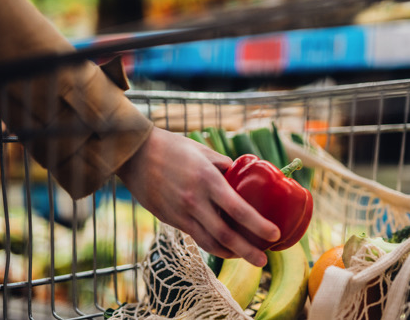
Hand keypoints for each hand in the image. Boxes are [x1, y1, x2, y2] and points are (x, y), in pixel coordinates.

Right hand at [116, 127, 279, 266]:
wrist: (135, 154)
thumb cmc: (173, 147)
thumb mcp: (204, 151)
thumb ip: (224, 167)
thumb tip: (243, 177)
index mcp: (207, 180)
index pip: (238, 209)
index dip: (258, 225)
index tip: (274, 234)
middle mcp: (195, 201)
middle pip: (225, 235)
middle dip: (247, 251)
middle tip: (263, 261)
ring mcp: (181, 213)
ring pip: (209, 243)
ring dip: (231, 253)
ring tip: (247, 257)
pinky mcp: (170, 220)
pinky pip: (196, 237)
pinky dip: (213, 245)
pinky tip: (225, 248)